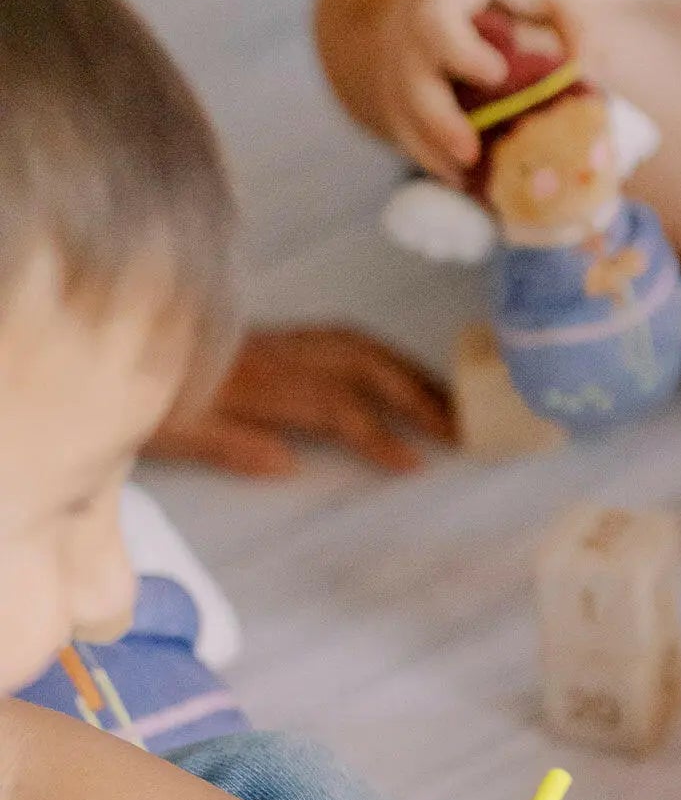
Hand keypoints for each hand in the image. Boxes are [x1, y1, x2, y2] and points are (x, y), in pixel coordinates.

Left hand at [146, 327, 452, 476]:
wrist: (102, 349)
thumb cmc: (135, 406)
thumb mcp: (170, 435)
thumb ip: (229, 445)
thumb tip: (290, 464)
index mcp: (248, 379)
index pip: (330, 403)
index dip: (376, 432)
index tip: (415, 463)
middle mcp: (270, 352)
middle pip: (358, 362)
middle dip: (415, 394)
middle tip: (459, 428)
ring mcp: (275, 339)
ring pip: (356, 345)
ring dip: (408, 373)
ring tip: (447, 404)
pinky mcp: (275, 336)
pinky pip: (343, 338)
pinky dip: (383, 357)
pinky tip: (403, 378)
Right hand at [378, 0, 583, 181]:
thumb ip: (581, 23)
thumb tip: (594, 81)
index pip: (434, 18)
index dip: (458, 51)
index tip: (497, 74)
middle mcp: (411, 12)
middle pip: (406, 71)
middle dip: (435, 118)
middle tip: (469, 154)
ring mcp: (401, 43)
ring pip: (397, 100)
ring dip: (426, 145)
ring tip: (465, 183)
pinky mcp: (405, 70)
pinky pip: (403, 113)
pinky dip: (426, 148)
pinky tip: (460, 179)